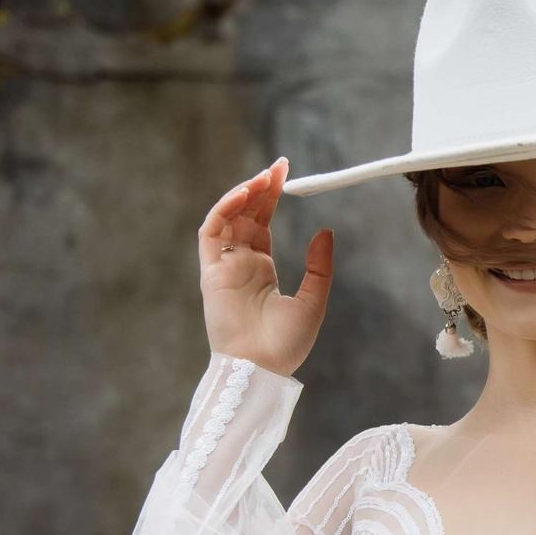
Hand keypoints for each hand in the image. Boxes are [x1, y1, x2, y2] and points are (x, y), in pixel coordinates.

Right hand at [197, 157, 334, 377]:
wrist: (261, 368)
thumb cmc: (286, 344)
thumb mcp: (313, 300)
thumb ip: (319, 267)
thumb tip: (326, 230)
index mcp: (261, 270)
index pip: (262, 223)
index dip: (271, 197)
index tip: (284, 174)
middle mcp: (240, 264)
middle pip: (246, 215)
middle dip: (260, 188)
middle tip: (278, 166)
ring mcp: (223, 266)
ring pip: (228, 218)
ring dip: (244, 194)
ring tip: (264, 176)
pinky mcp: (210, 272)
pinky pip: (212, 232)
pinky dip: (224, 210)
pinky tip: (244, 195)